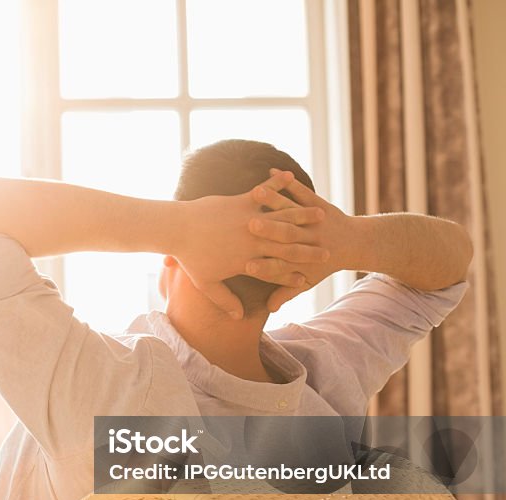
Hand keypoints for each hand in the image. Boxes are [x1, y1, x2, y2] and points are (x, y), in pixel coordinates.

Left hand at [174, 170, 329, 318]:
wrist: (176, 229)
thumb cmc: (190, 257)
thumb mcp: (206, 283)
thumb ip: (224, 300)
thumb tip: (238, 317)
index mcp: (247, 260)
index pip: (278, 270)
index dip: (295, 274)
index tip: (311, 278)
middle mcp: (253, 239)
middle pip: (288, 244)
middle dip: (310, 247)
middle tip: (329, 248)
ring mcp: (248, 218)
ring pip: (282, 217)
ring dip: (303, 214)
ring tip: (321, 214)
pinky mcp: (241, 201)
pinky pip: (263, 192)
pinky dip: (277, 184)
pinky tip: (290, 176)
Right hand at [245, 169, 360, 312]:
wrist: (356, 243)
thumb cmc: (323, 264)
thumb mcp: (306, 281)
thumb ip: (284, 293)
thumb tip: (270, 310)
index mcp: (299, 260)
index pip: (277, 265)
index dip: (263, 266)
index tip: (246, 264)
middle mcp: (306, 239)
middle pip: (283, 235)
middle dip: (267, 229)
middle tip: (249, 225)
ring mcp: (312, 221)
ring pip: (291, 210)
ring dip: (275, 201)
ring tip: (258, 193)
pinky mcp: (316, 203)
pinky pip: (300, 191)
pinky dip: (287, 181)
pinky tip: (272, 172)